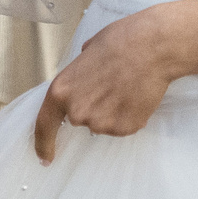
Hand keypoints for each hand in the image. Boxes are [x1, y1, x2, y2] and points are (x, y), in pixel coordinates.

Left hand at [31, 0, 197, 162]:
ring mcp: (101, 123)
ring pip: (102, 121)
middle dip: (92, 104)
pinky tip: (136, 94)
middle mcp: (77, 111)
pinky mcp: (124, 128)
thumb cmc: (122, 41)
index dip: (43, 143)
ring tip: (126, 85)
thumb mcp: (89, 50)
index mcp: (62, 90)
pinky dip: (128, 114)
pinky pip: (122, 125)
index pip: (44, 124)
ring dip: (111, 109)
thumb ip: (79, 71)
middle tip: (109, 84)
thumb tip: (84, 77)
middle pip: (80, 117)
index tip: (45, 157)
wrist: (154, 47)